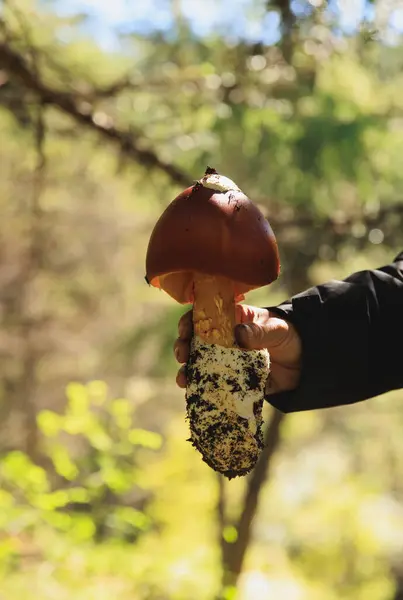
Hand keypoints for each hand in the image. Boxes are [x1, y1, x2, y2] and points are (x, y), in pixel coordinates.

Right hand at [174, 305, 301, 394]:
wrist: (304, 363)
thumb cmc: (288, 336)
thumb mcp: (276, 329)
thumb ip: (259, 331)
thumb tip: (238, 334)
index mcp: (230, 320)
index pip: (203, 316)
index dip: (189, 321)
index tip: (184, 329)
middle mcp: (222, 340)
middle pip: (194, 341)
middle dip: (182, 347)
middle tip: (181, 354)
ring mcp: (225, 361)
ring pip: (198, 365)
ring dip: (187, 371)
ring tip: (183, 379)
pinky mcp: (231, 381)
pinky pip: (213, 384)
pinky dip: (201, 389)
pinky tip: (194, 393)